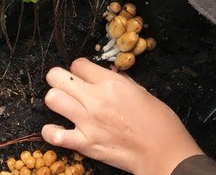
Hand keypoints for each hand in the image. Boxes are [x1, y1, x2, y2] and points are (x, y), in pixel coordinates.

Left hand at [42, 58, 203, 174]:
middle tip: (67, 86)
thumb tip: (108, 75)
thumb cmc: (159, 122)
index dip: (79, 69)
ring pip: (52, 99)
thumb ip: (121, 81)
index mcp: (112, 83)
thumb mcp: (142, 91)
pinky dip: (52, 132)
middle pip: (57, 77)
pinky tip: (58, 130)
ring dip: (56, 100)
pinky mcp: (84, 144)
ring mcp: (87, 122)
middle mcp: (96, 99)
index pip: (78, 64)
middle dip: (59, 79)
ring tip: (64, 106)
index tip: (83, 75)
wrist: (163, 152)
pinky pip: (54, 135)